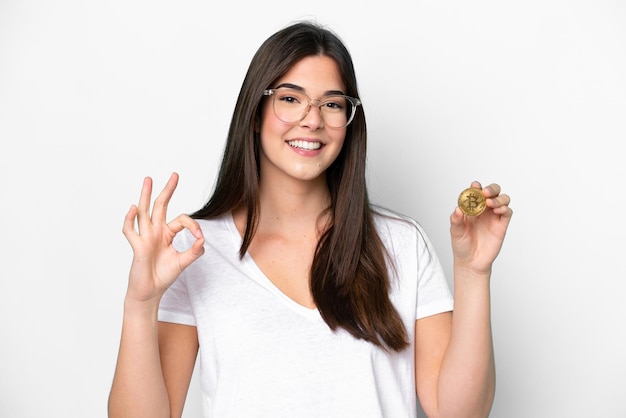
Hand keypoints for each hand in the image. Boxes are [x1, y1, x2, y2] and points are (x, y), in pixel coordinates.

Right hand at [122, 172, 204, 302]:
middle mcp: (155, 232)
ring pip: (144, 212)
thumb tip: (202, 239)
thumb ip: (194, 251)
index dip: (192, 226)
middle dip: (167, 190)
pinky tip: (133, 208)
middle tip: (175, 175)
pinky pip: (130, 230)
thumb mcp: (183, 263)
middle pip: (161, 206)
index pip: (181, 220)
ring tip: (148, 180)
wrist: (150, 292)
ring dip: (146, 196)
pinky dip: (130, 219)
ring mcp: (145, 237)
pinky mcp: (137, 246)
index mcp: (167, 234)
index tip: (199, 237)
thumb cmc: (163, 276)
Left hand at [450, 181, 512, 273]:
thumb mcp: (455, 232)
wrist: (471, 262)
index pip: (476, 192)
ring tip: (490, 203)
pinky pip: (507, 213)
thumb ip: (456, 220)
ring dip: (498, 198)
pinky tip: (498, 211)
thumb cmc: (462, 245)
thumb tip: (457, 209)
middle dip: (491, 189)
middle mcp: (484, 210)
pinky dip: (505, 208)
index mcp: (471, 207)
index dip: (476, 187)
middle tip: (485, 193)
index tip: (475, 186)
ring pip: (503, 199)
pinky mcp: (502, 225)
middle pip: (493, 192)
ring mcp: (494, 216)